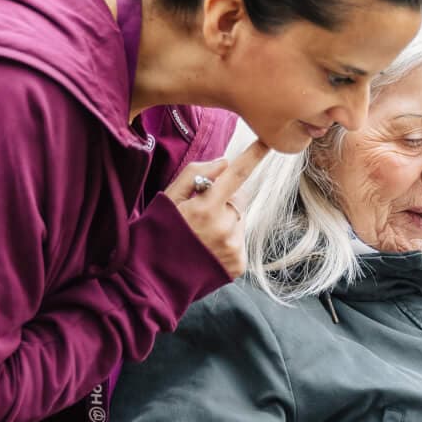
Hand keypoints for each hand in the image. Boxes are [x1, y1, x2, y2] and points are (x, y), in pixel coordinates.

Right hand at [168, 138, 269, 277]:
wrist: (154, 280)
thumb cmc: (158, 233)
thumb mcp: (168, 199)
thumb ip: (195, 175)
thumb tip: (224, 162)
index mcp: (205, 208)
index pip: (236, 175)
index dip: (253, 156)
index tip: (268, 141)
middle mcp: (224, 227)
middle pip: (239, 198)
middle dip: (225, 199)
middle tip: (201, 213)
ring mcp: (233, 248)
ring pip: (240, 219)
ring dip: (226, 221)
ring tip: (202, 236)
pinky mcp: (239, 264)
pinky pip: (240, 240)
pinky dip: (228, 240)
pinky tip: (208, 249)